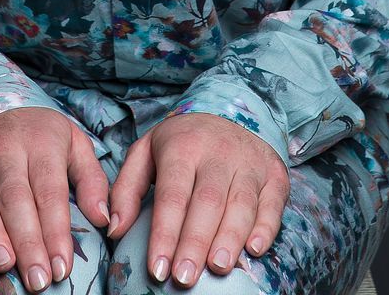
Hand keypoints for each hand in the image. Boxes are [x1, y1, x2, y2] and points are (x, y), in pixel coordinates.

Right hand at [0, 107, 111, 291]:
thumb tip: (103, 218)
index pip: (50, 192)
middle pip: (16, 199)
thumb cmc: (37, 131)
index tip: (62, 267)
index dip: (56, 231)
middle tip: (37, 280)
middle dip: (27, 242)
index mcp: (41, 143)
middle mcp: (6, 148)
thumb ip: (91, 179)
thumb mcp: (72, 141)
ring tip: (4, 265)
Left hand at [107, 113, 289, 285]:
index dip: (164, 233)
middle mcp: (218, 152)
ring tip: (217, 268)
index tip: (157, 268)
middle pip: (208, 201)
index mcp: (182, 146)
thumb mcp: (145, 152)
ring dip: (230, 238)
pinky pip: (272, 203)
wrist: (228, 110)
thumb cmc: (181, 143)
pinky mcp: (274, 173)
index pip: (172, 194)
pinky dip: (266, 227)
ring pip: (241, 203)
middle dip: (195, 242)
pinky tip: (254, 249)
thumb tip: (114, 229)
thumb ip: (126, 189)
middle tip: (184, 278)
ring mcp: (249, 162)